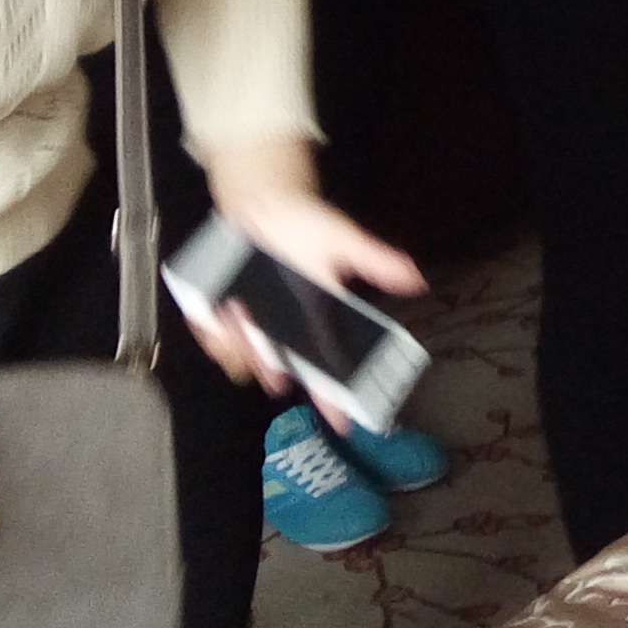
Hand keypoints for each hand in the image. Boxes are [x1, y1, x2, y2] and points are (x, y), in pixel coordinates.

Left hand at [195, 139, 428, 391]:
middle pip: (277, 375)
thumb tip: (417, 281)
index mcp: (313, 329)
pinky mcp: (215, 318)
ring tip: (239, 311)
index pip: (327, 375)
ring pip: (241, 363)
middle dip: (270, 365)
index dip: (335, 402)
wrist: (263, 204)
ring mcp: (248, 331)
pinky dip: (212, 334)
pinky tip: (218, 312)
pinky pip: (211, 343)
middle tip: (263, 332)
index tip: (344, 424)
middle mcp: (282, 337)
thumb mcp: (342, 241)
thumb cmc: (306, 227)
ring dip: (238, 344)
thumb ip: (375, 262)